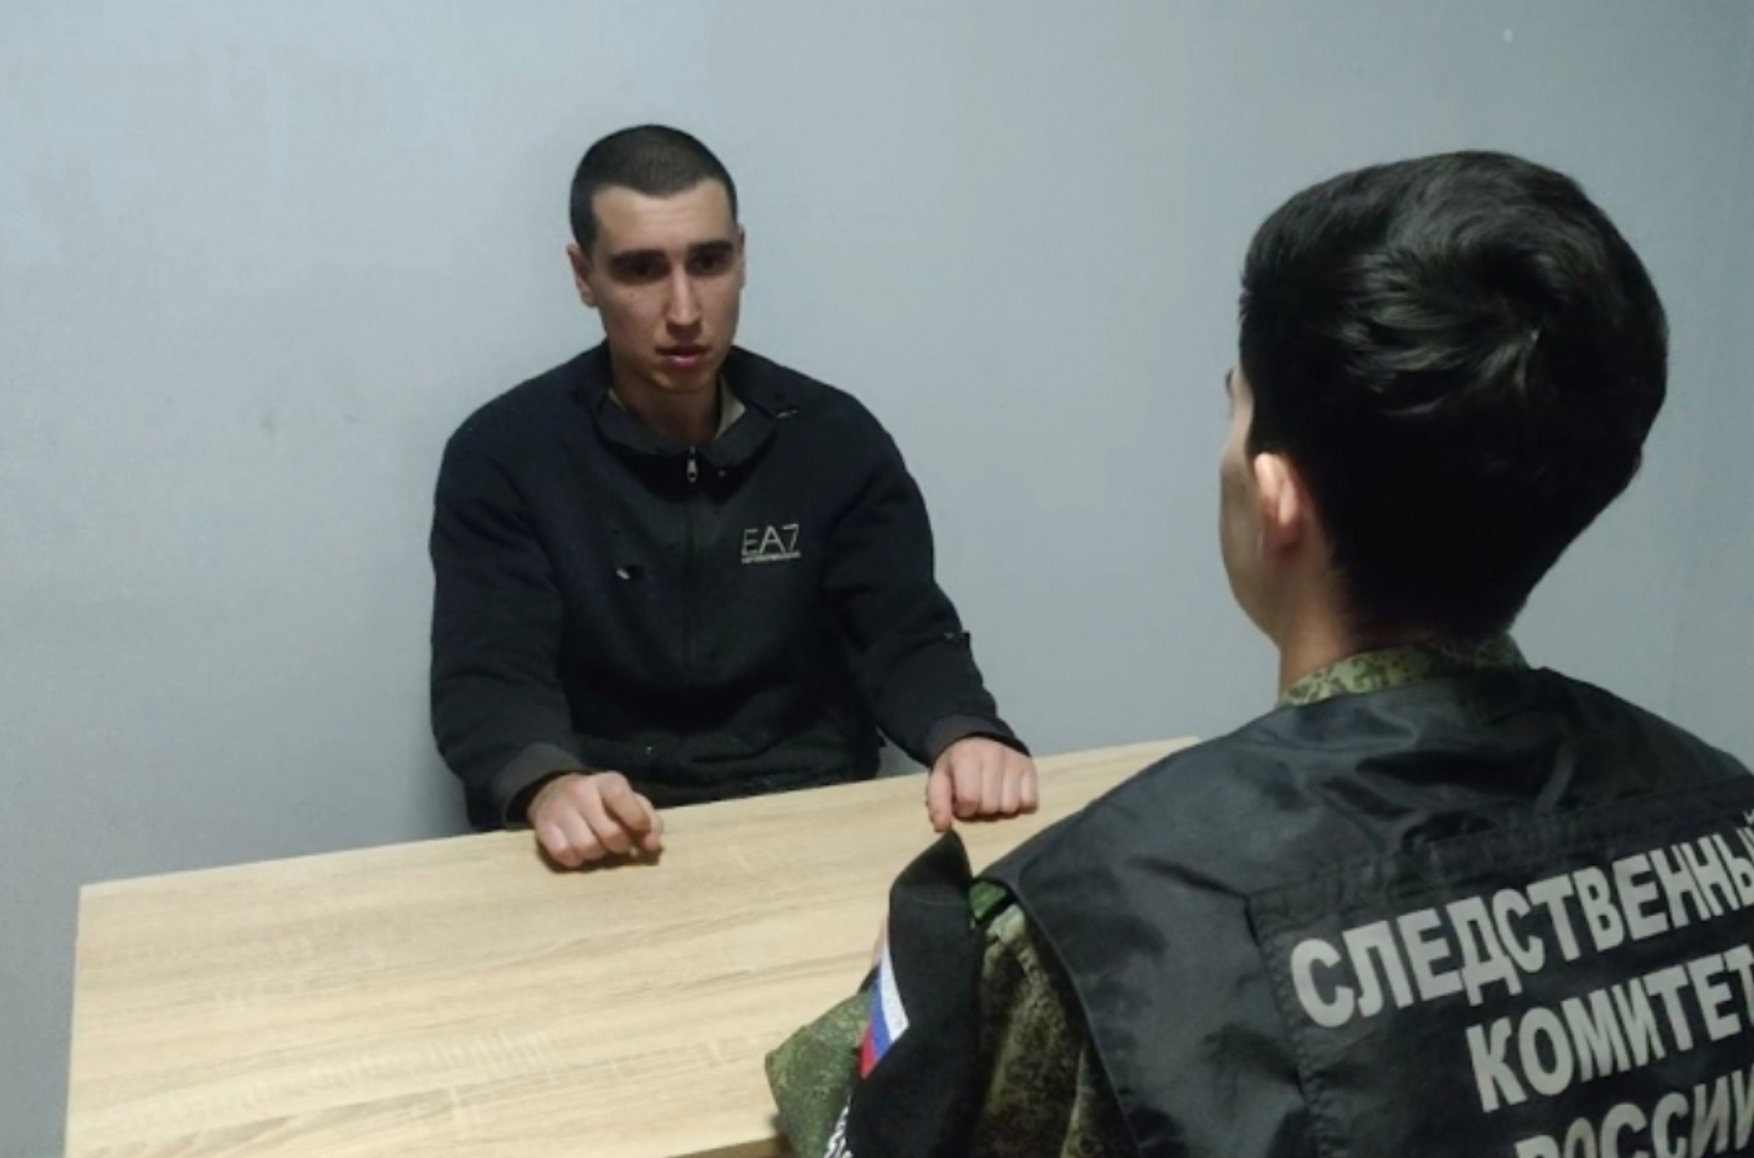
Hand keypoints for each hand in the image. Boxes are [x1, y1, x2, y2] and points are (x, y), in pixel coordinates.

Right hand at [527, 771, 663, 866]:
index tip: (640, 829)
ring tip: (596, 844)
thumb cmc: (602, 801)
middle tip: (616, 841)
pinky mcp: (542, 827)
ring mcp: (559, 809)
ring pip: (587, 848)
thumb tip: (652, 846)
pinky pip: (564, 855)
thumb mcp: (629, 802)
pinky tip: (577, 850)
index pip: (620, 796)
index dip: (635, 818)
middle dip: (619, 845)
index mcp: (606, 782)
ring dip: (597, 854)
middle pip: (610, 833)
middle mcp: (580, 792)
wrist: (553, 791)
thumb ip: (649, 822)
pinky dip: (575, 859)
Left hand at [925, 737, 1037, 832]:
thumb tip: (942, 828)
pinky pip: (1030, 801)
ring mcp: (1014, 761)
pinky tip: (1008, 795)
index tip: (961, 803)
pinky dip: (1020, 804)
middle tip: (976, 799)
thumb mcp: (940, 779)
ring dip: (1000, 809)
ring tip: (992, 796)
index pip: (970, 799)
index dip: (963, 809)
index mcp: (966, 757)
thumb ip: (938, 804)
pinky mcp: (1030, 768)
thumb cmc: (956, 764)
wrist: (977, 738)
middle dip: (981, 810)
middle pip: (991, 806)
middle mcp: (993, 756)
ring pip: (1011, 806)